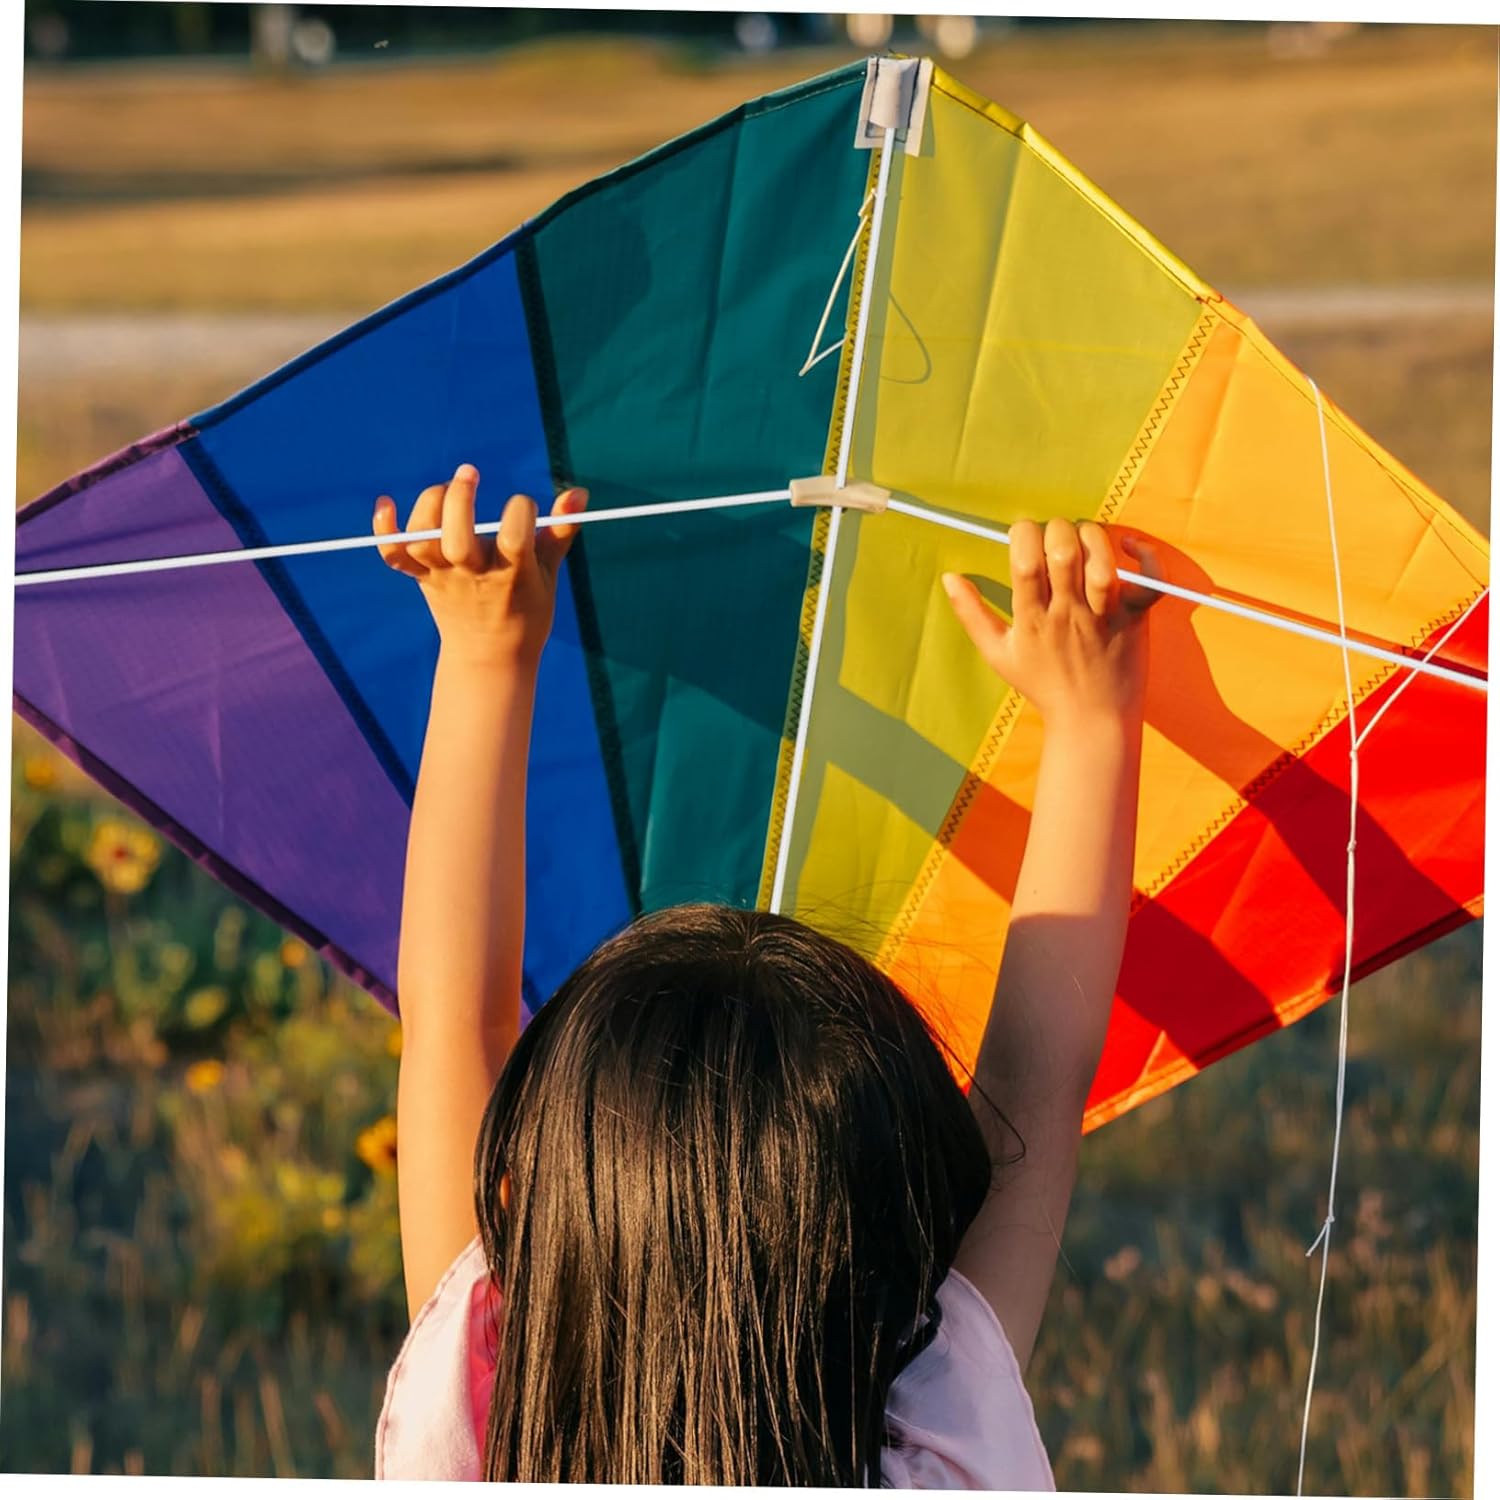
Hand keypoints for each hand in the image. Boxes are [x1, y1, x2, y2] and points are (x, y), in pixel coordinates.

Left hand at [374, 464, 586, 669]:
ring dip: (429, 507)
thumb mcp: (549, 573)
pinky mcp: (421, 578)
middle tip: (469, 473)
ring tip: (446, 490)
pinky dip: (384, 529)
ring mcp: (443, 577)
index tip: (526, 508)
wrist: (490, 656)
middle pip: (457, 537)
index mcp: (512, 574)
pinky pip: (394, 555)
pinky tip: (386, 504)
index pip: (515, 534)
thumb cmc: (526, 609)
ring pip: (424, 540)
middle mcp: (474, 575)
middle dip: (461, 499)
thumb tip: (579, 492)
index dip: (522, 509)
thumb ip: (560, 531)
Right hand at [943, 517, 1159, 729]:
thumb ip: (971, 614)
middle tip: (1057, 537)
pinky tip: (1133, 545)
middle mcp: (1067, 614)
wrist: (1090, 722)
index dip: (1023, 533)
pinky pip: (1148, 583)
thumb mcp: (998, 654)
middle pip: (1063, 552)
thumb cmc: (1043, 686)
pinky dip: (1147, 558)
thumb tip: (949, 578)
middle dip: (1058, 529)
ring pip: (1102, 562)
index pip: (1024, 561)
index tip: (1025, 535)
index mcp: (1031, 619)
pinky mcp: (1134, 619)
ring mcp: (1102, 617)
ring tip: (1086, 538)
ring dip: (1094, 537)